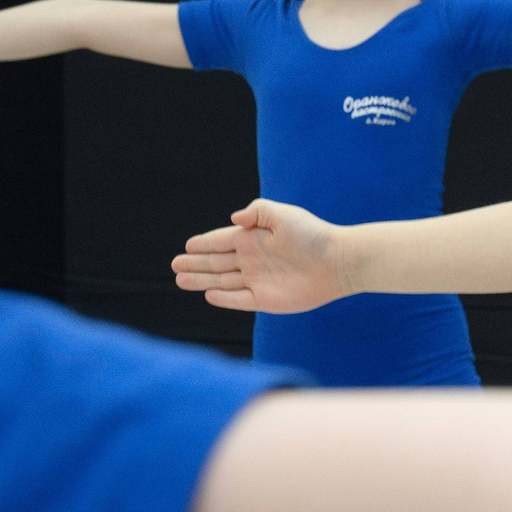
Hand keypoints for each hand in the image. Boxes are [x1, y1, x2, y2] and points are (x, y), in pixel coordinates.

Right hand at [172, 199, 353, 312]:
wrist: (337, 262)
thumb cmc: (312, 235)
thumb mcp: (283, 215)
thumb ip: (257, 212)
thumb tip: (233, 219)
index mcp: (253, 238)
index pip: (221, 241)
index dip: (204, 244)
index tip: (188, 245)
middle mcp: (253, 259)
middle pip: (216, 263)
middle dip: (196, 263)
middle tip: (175, 264)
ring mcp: (258, 280)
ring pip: (222, 281)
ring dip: (201, 280)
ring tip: (180, 279)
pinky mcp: (267, 299)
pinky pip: (239, 299)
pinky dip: (224, 298)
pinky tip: (208, 294)